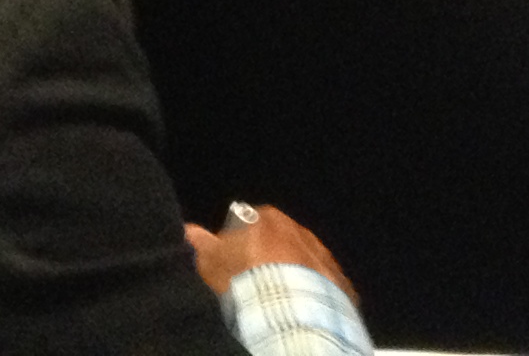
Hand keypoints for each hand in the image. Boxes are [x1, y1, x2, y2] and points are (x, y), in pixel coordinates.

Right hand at [186, 205, 353, 299]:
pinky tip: (300, 311)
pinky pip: (323, 286)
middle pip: (279, 242)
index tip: (233, 266)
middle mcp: (299, 230)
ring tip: (277, 301)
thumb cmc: (244, 281)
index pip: (249, 224)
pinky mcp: (340, 283)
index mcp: (268, 218)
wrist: (289, 309)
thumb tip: (189, 231)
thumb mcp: (213, 262)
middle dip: (269, 258)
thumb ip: (202, 245)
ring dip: (292, 275)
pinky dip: (312, 295)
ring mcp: (323, 256)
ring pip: (304, 263)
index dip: (239, 245)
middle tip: (254, 284)